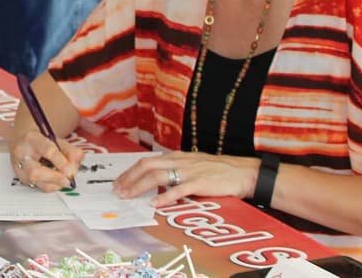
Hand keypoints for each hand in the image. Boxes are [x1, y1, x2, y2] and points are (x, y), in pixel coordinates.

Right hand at [9, 127, 83, 191]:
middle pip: (35, 171)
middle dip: (54, 177)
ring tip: (63, 180)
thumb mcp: (57, 141)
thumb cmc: (41, 141)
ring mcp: (19, 167)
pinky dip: (50, 186)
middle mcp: (22, 153)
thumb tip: (73, 168)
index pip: (47, 151)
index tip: (70, 170)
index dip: (61, 162)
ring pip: (34, 181)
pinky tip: (55, 182)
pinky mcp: (21, 177)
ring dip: (53, 183)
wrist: (22, 141)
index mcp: (32, 138)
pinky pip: (37, 186)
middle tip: (67, 179)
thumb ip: (70, 152)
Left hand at [112, 150, 259, 207]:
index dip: (130, 171)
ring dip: (139, 186)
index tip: (119, 182)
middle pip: (146, 166)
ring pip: (157, 176)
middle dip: (129, 178)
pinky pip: (179, 190)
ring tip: (128, 196)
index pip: (146, 161)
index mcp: (176, 157)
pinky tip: (155, 203)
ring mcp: (189, 172)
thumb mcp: (193, 165)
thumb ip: (176, 170)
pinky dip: (165, 196)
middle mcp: (179, 161)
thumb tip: (157, 180)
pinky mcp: (200, 183)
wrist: (243, 172)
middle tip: (118, 190)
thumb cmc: (218, 170)